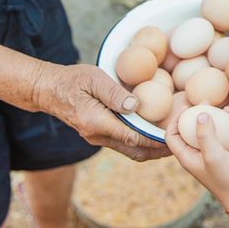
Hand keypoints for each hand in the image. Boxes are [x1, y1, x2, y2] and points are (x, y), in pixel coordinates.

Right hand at [33, 63, 169, 161]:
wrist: (48, 90)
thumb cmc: (72, 80)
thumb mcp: (94, 79)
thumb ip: (115, 93)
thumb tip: (137, 106)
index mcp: (96, 122)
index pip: (132, 137)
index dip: (154, 140)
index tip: (173, 137)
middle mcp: (97, 136)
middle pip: (134, 150)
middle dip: (157, 150)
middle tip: (179, 144)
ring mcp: (97, 138)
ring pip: (129, 150)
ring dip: (150, 149)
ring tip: (171, 141)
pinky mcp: (98, 135)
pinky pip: (123, 144)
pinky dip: (140, 142)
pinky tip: (152, 134)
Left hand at [166, 111, 228, 210]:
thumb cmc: (226, 179)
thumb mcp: (213, 155)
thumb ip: (205, 135)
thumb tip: (201, 113)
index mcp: (187, 156)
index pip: (172, 136)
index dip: (174, 121)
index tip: (185, 107)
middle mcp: (198, 153)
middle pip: (191, 129)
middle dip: (197, 114)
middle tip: (206, 101)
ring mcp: (213, 152)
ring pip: (212, 129)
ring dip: (218, 117)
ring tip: (226, 108)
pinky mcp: (227, 151)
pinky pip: (228, 134)